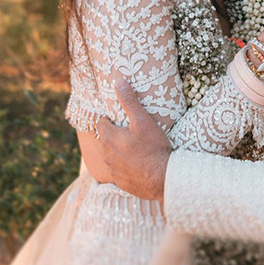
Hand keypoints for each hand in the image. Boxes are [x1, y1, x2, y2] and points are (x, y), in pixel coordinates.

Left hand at [81, 79, 172, 201]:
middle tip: (129, 131)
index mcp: (109, 138)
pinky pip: (117, 170)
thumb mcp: (143, 121)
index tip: (121, 118)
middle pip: (105, 139)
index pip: (100, 123)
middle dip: (113, 134)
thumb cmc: (153, 148)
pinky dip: (123, 166)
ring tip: (133, 147)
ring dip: (117, 150)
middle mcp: (106, 155)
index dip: (110, 119)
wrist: (163, 179)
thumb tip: (118, 82)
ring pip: (110, 155)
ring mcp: (112, 171)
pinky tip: (136, 164)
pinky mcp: (119, 182)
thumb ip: (129, 101)